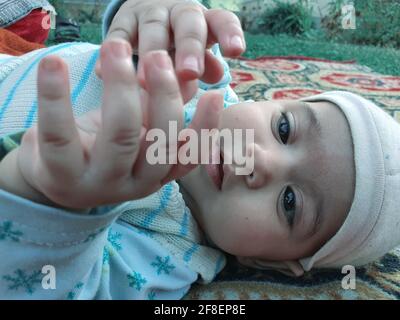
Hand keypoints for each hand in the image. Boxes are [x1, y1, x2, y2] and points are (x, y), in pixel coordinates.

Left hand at [13, 39, 221, 209]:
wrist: (57, 175)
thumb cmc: (102, 147)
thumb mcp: (136, 127)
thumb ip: (160, 104)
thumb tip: (190, 75)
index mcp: (156, 173)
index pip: (189, 156)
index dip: (205, 127)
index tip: (215, 93)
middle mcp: (134, 183)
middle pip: (160, 144)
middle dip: (164, 95)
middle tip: (158, 55)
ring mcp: (98, 182)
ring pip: (120, 136)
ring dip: (121, 86)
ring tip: (117, 46)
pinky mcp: (61, 174)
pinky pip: (60, 133)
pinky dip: (56, 95)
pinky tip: (55, 62)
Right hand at [97, 0, 244, 101]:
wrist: (146, 15)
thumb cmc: (178, 43)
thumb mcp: (195, 51)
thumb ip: (206, 64)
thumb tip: (217, 77)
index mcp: (203, 21)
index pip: (221, 21)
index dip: (229, 33)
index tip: (235, 51)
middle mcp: (178, 12)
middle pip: (188, 23)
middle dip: (189, 46)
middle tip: (189, 71)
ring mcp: (149, 14)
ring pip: (152, 28)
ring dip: (150, 53)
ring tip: (144, 81)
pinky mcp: (122, 21)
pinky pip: (117, 34)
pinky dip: (111, 52)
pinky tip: (102, 72)